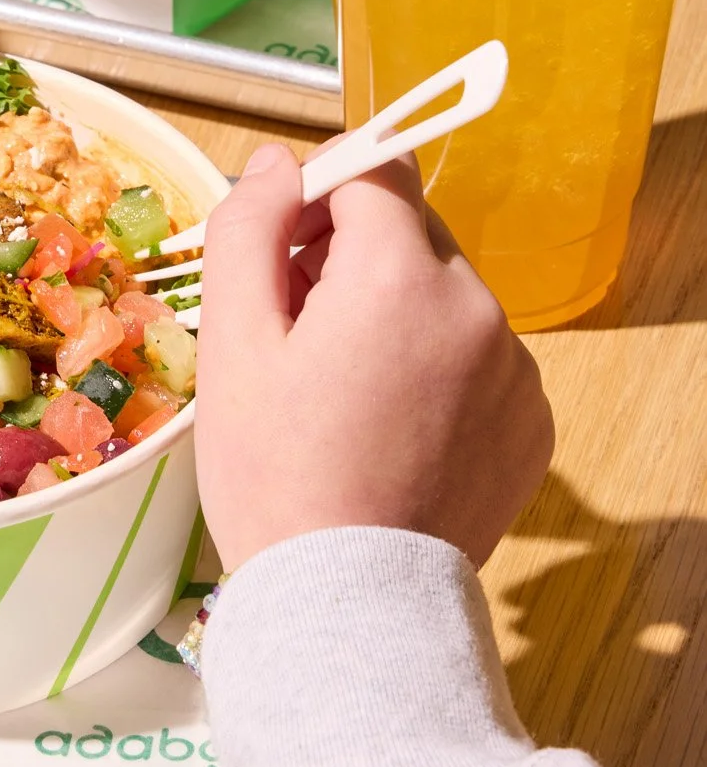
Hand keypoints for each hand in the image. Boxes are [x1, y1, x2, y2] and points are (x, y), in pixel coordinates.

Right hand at [196, 144, 552, 570]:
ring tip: (343, 391)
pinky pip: (478, 357)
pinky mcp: (532, 421)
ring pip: (444, 296)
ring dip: (396, 312)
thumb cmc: (277, 474)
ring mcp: (515, 369)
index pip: (374, 171)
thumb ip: (249, 229)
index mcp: (401, 277)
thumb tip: (280, 164)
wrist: (349, 603)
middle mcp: (477, 308)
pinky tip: (390, 427)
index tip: (283, 252)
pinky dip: (436, 368)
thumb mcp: (234, 342)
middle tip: (299, 333)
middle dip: (352, 259)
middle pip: (411, 234)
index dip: (318, 196)